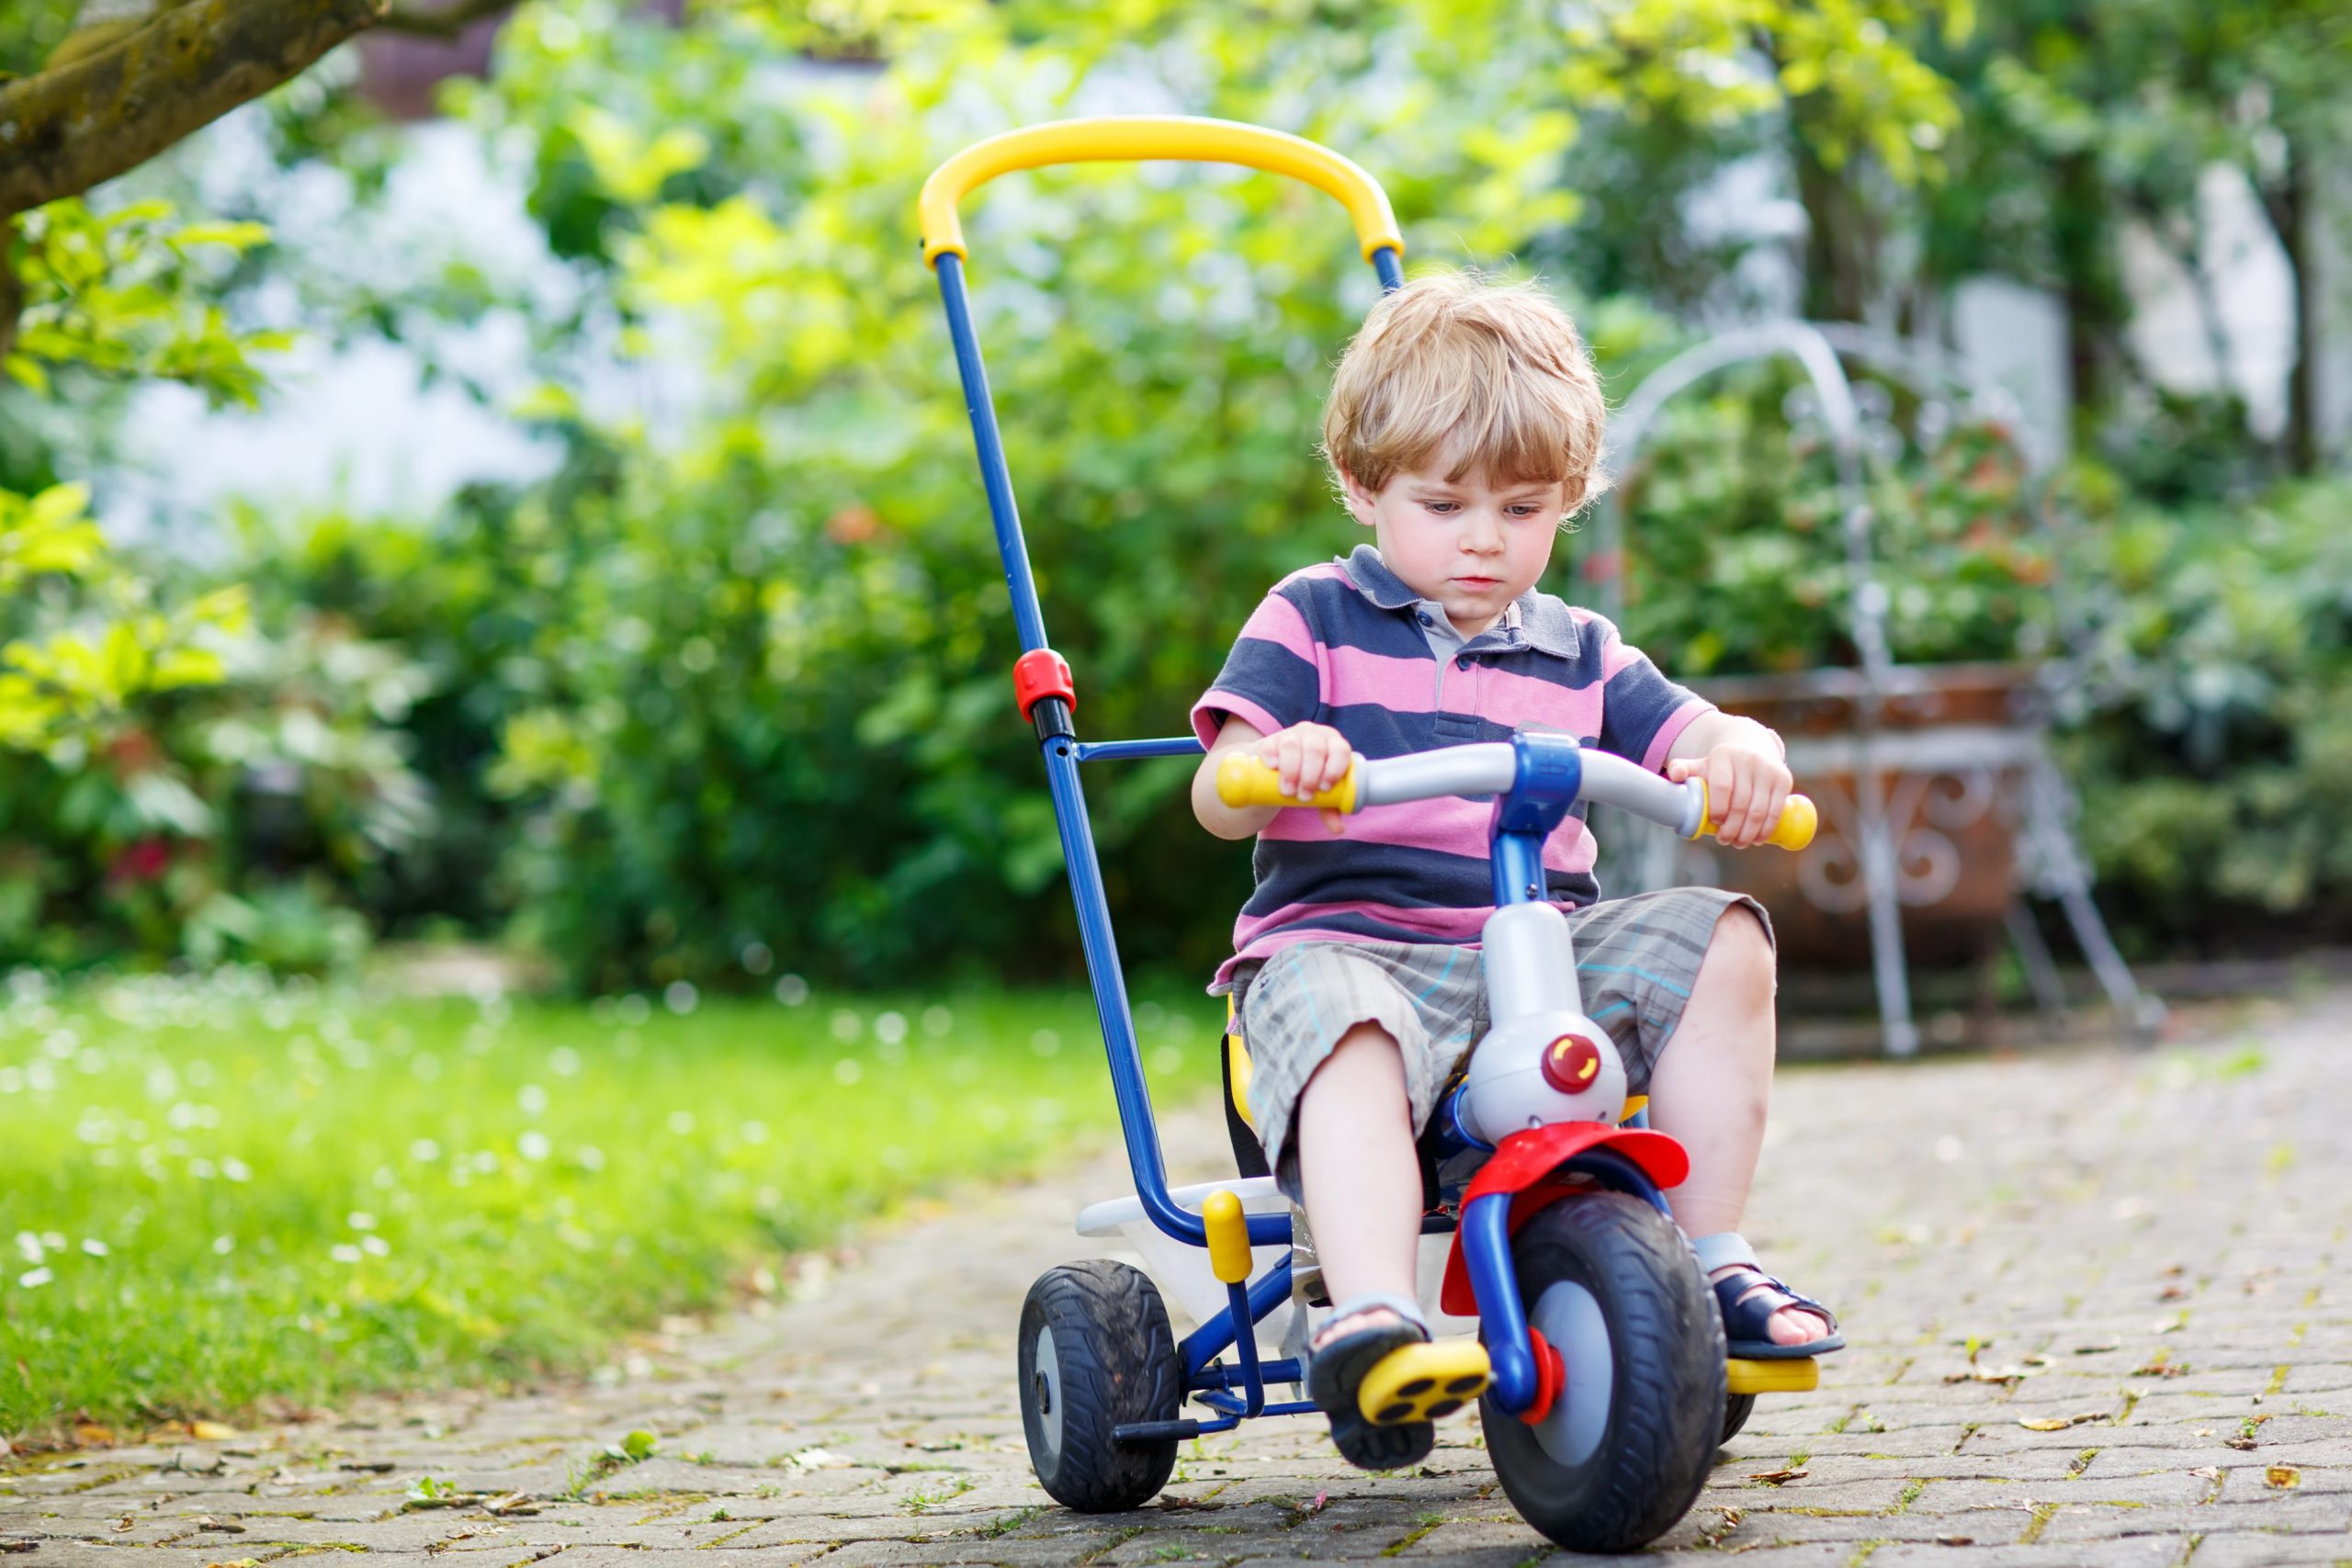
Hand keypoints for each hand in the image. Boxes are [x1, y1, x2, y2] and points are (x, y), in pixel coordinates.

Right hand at [1255, 722, 1351, 834]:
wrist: (1278, 771)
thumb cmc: (1308, 780)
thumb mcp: (1320, 793)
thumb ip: (1330, 808)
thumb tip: (1338, 828)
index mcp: (1334, 745)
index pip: (1341, 750)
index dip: (1334, 769)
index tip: (1324, 789)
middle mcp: (1315, 735)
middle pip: (1315, 749)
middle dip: (1310, 775)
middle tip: (1303, 796)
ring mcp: (1291, 735)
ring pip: (1292, 745)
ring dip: (1290, 769)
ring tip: (1287, 791)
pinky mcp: (1271, 740)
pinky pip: (1271, 744)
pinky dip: (1272, 755)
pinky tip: (1272, 766)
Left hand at [1668, 742, 1792, 848]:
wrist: (1752, 749)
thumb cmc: (1720, 766)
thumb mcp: (1701, 764)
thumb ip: (1682, 769)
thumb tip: (1674, 776)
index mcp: (1724, 754)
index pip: (1722, 786)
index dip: (1718, 808)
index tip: (1714, 823)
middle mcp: (1748, 759)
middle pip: (1741, 803)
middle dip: (1732, 827)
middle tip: (1724, 840)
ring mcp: (1768, 769)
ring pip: (1759, 810)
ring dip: (1749, 833)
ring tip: (1739, 842)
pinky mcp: (1784, 779)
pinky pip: (1776, 811)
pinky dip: (1766, 829)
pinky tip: (1757, 839)